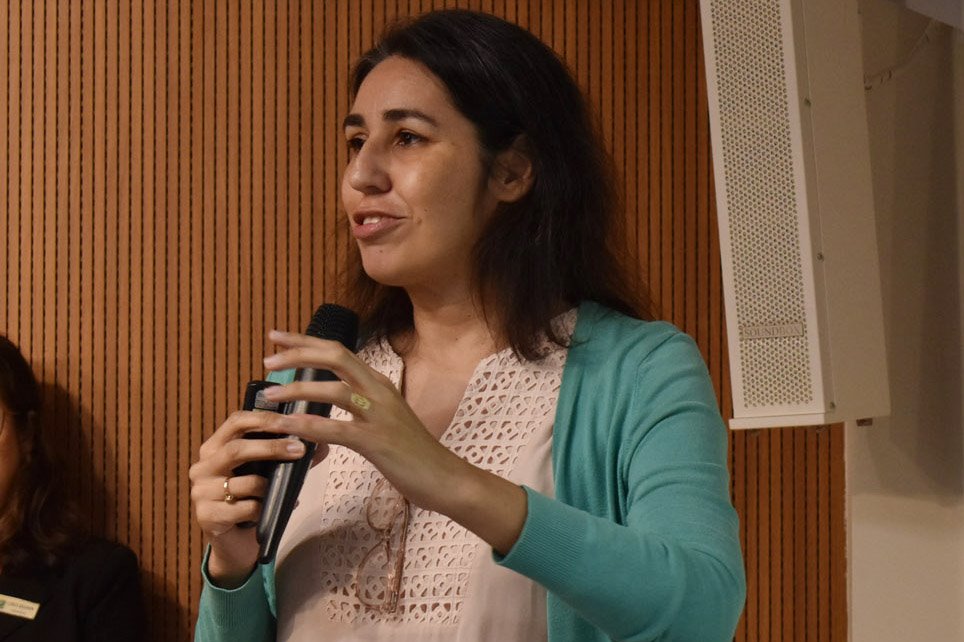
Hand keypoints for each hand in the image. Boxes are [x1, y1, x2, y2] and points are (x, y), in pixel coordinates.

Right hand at [189, 410, 307, 587]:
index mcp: (215, 447)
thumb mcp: (269, 472)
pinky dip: (263, 509)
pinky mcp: (207, 517)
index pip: (235, 422)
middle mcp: (202, 467)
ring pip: (245, 483)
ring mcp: (201, 492)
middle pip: (236, 449)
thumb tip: (323, 443)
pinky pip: (244, 509)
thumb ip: (290, 455)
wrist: (235, 542)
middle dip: (271, 448)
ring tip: (283, 491)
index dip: (263, 419)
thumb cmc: (252, 498)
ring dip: (270, 486)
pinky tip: (270, 512)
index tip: (290, 421)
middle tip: (299, 449)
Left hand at [259, 330, 527, 554]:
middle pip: (335, 357)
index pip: (339, 351)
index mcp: (379, 383)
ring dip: (297, 390)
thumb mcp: (385, 419)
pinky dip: (309, 425)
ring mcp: (380, 415)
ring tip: (269, 396)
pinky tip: (288, 426)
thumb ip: (360, 407)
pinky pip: (338, 429)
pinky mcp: (378, 442)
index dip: (305, 342)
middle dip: (298, 354)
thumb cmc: (413, 453)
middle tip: (267, 361)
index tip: (276, 338)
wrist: (446, 478)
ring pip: (334, 390)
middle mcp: (380, 391)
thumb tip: (329, 401)